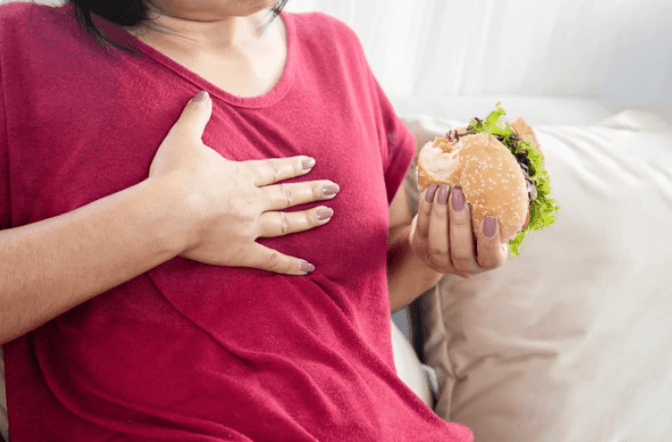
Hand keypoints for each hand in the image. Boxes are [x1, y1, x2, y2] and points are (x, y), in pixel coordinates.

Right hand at [148, 91, 337, 274]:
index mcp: (241, 176)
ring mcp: (250, 227)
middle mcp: (252, 201)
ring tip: (328, 215)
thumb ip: (196, 116)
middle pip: (287, 195)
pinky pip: (271, 260)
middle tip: (334, 189)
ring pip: (286, 223)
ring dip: (308, 219)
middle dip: (312, 191)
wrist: (167, 212)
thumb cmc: (173, 176)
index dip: (293, 166)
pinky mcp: (241, 251)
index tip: (311, 163)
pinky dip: (290, 265)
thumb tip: (203, 94)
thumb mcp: (183, 138)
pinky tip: (308, 268)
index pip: (273, 170)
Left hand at [409, 184, 507, 277]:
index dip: (490, 240)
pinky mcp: (421, 250)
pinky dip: (426, 209)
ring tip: (444, 190)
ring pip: (438, 244)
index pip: (490, 257)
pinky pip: (422, 230)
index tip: (490, 218)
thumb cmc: (477, 223)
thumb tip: (500, 188)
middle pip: (461, 252)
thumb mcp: (489, 222)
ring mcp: (440, 262)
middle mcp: (465, 267)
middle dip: (459, 222)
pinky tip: (431, 191)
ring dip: (440, 215)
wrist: (447, 234)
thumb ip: (495, 212)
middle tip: (459, 195)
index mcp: (488, 261)